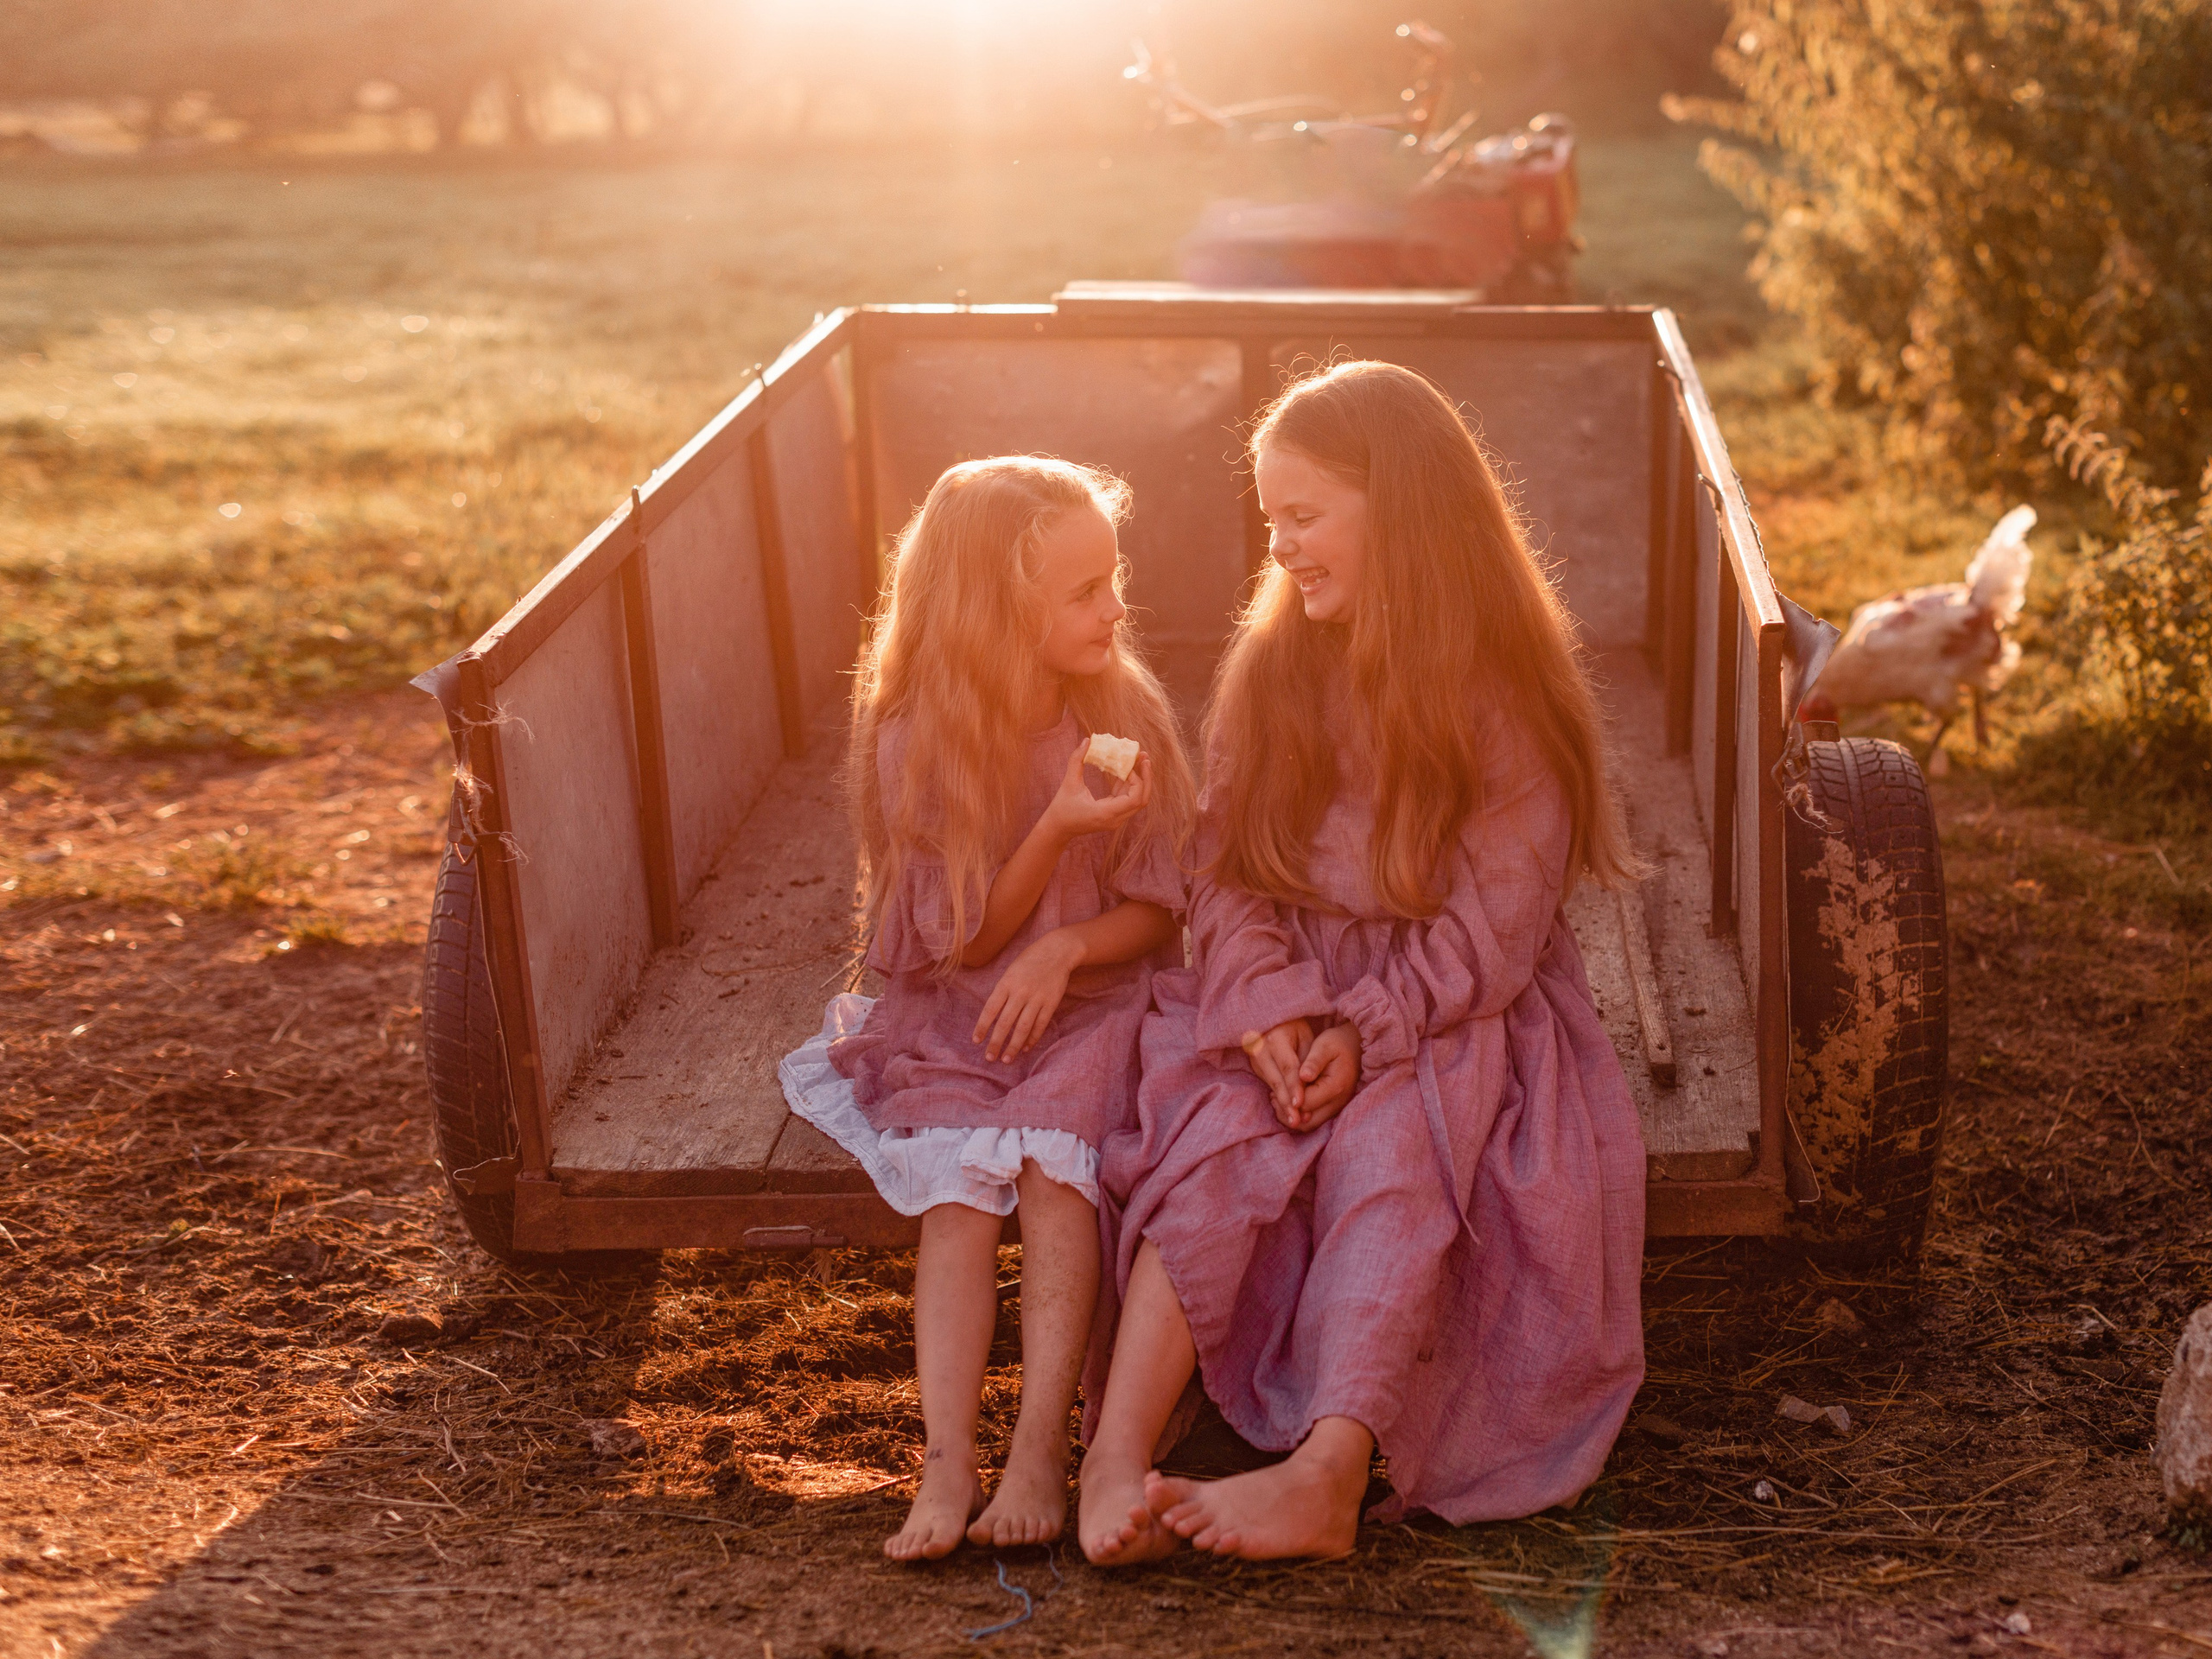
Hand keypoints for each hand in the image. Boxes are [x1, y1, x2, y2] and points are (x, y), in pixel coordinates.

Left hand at [973, 929, 1081, 1062]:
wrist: (1056, 951)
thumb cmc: (1029, 961)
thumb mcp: (1010, 972)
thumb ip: (1002, 992)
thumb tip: (992, 1017)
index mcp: (1006, 983)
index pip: (990, 1009)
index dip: (982, 1027)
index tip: (976, 1041)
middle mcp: (1020, 992)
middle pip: (1005, 1023)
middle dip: (996, 1043)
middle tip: (990, 1058)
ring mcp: (1036, 998)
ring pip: (1022, 1028)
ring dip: (1014, 1046)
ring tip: (1006, 1059)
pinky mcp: (1050, 1003)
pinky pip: (1040, 1025)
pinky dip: (1032, 1039)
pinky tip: (1026, 1048)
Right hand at [1042, 744, 1152, 842]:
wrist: (1058, 828)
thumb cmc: (1061, 807)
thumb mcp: (1069, 783)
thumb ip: (1077, 760)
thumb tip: (1087, 740)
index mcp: (1106, 813)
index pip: (1134, 799)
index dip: (1136, 780)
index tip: (1127, 765)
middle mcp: (1115, 819)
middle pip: (1142, 800)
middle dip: (1146, 778)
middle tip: (1144, 758)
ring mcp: (1116, 819)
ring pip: (1137, 799)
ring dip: (1139, 779)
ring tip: (1139, 758)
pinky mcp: (1113, 816)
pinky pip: (1127, 799)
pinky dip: (1128, 784)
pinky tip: (1125, 769)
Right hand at [1239, 1018, 1314, 1124]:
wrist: (1272, 1019)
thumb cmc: (1294, 1026)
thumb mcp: (1305, 1036)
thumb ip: (1307, 1059)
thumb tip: (1309, 1085)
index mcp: (1275, 1038)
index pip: (1288, 1066)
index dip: (1294, 1086)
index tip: (1300, 1103)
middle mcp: (1260, 1049)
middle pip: (1276, 1079)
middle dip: (1287, 1102)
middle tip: (1296, 1121)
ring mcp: (1255, 1059)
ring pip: (1271, 1084)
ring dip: (1282, 1104)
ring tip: (1293, 1121)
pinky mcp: (1255, 1067)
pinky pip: (1269, 1084)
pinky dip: (1279, 1098)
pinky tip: (1287, 1111)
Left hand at [1284, 1023, 1360, 1131]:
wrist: (1356, 1046)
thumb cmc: (1338, 1043)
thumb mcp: (1325, 1045)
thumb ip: (1314, 1062)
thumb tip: (1303, 1076)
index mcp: (1335, 1087)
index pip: (1306, 1103)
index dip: (1288, 1099)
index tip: (1274, 1089)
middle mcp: (1338, 1102)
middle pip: (1307, 1122)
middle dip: (1287, 1112)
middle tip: (1273, 1097)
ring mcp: (1337, 1107)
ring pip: (1309, 1124)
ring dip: (1293, 1115)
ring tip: (1278, 1098)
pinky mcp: (1333, 1107)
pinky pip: (1313, 1119)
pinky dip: (1300, 1114)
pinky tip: (1289, 1097)